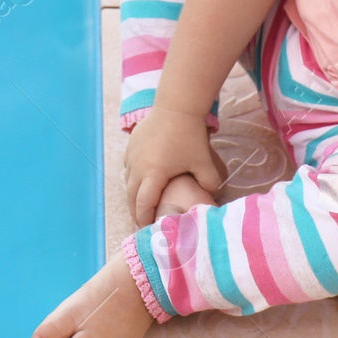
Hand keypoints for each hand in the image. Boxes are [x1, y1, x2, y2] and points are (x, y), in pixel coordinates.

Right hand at [123, 107, 225, 225]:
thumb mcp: (205, 164)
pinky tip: (141, 182)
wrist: (177, 107)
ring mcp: (132, 156)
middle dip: (136, 212)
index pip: (143, 205)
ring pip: (127, 182)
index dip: (144, 219)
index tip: (148, 230)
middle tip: (142, 224)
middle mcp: (137, 167)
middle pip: (131, 197)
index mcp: (153, 174)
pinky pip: (128, 168)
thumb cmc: (191, 136)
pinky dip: (133, 179)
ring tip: (141, 206)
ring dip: (133, 196)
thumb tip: (208, 197)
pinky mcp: (131, 146)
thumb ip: (210, 185)